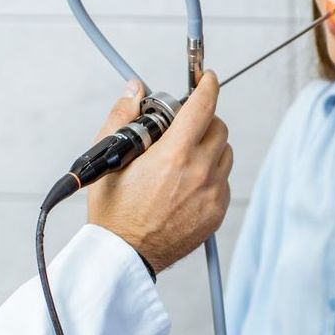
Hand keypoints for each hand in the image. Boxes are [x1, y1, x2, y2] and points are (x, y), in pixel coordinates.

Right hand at [87, 71, 231, 273]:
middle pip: (218, 127)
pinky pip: (223, 180)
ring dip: (209, 147)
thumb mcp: (109, 159)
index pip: (203, 107)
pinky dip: (211, 174)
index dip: (207, 86)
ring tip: (183, 158)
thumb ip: (122, 117)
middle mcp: (199, 173)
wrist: (125, 256)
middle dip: (203, 120)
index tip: (207, 78)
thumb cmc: (114, 212)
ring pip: (225, 153)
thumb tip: (135, 90)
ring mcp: (212, 194)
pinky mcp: (217, 212)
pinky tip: (186, 183)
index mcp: (174, 156)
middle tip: (183, 127)